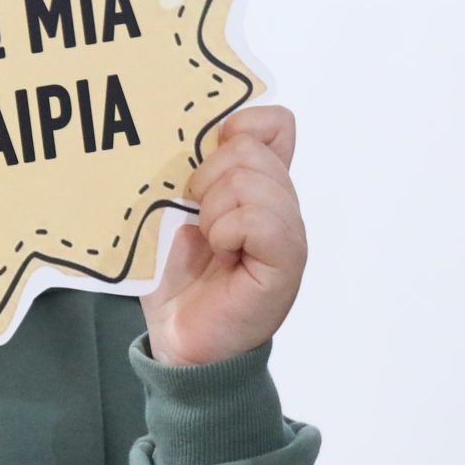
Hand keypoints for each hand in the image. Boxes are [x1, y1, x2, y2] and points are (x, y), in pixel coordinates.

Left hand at [142, 105, 306, 367]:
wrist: (179, 339)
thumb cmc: (175, 278)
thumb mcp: (175, 211)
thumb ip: (192, 171)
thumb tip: (197, 133)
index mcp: (260, 186)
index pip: (276, 124)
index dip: (239, 126)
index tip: (204, 157)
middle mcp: (282, 206)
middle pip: (254, 148)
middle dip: (209, 176)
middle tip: (197, 217)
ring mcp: (288, 234)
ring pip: (254, 181)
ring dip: (215, 209)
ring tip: (210, 241)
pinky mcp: (284, 264)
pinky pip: (261, 220)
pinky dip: (228, 230)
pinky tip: (221, 252)